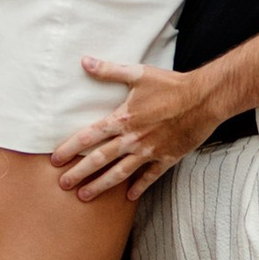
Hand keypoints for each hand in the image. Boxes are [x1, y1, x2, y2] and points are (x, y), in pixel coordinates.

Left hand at [49, 54, 226, 200]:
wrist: (204, 98)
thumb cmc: (171, 84)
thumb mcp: (138, 73)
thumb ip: (109, 70)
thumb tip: (85, 61)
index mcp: (123, 119)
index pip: (88, 136)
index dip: (69, 148)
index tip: (54, 160)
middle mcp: (132, 139)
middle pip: (99, 159)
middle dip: (78, 173)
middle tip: (62, 185)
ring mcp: (149, 152)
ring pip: (119, 173)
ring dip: (100, 186)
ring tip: (85, 196)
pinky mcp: (166, 158)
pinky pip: (149, 177)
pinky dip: (139, 187)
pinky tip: (129, 198)